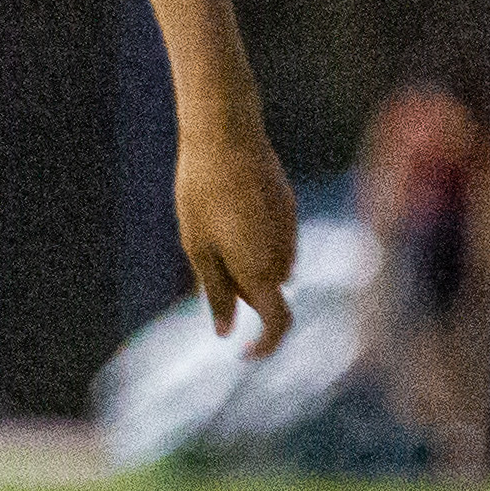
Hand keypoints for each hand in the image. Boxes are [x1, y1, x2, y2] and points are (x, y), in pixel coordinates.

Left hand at [179, 118, 303, 357]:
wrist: (226, 136)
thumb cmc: (202, 193)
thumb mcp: (198, 248)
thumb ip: (215, 294)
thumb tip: (226, 332)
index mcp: (260, 272)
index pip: (279, 324)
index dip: (265, 346)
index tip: (245, 354)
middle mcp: (284, 256)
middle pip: (267, 292)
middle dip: (242, 290)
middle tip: (205, 256)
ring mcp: (291, 230)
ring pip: (271, 264)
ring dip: (248, 262)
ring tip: (213, 223)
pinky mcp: (290, 208)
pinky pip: (275, 238)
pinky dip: (256, 238)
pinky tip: (229, 205)